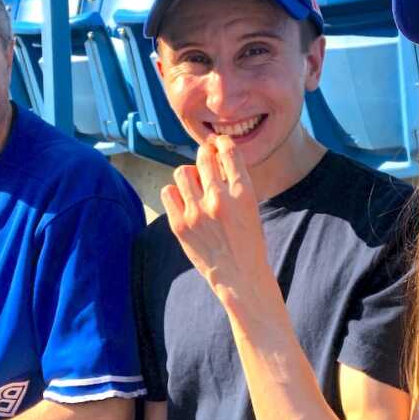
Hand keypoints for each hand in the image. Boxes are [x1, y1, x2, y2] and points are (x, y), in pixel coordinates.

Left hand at [161, 136, 280, 314]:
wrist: (239, 276)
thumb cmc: (247, 239)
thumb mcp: (250, 206)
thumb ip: (234, 182)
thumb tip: (213, 155)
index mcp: (243, 193)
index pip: (228, 151)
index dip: (221, 143)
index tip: (218, 145)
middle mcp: (219, 199)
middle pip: (203, 158)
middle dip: (204, 155)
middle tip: (206, 161)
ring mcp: (197, 213)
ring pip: (182, 172)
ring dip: (189, 174)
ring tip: (195, 185)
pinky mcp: (180, 225)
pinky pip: (168, 192)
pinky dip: (175, 192)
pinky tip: (184, 200)